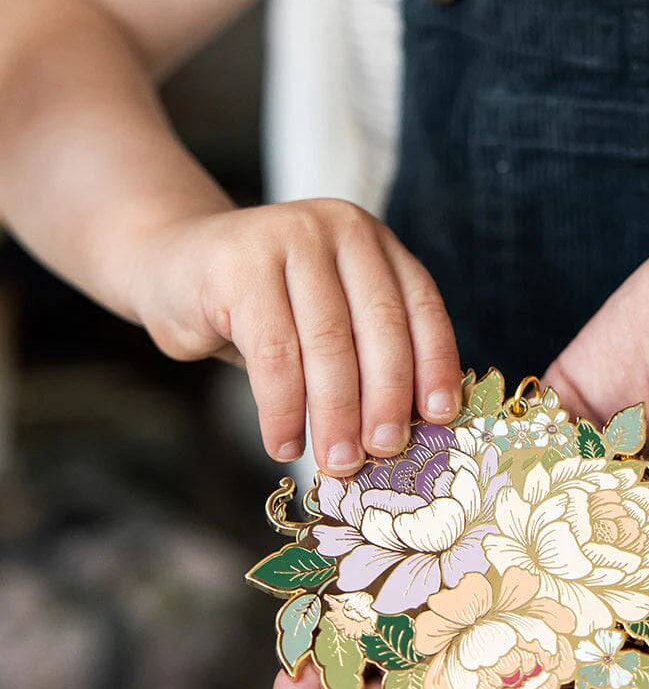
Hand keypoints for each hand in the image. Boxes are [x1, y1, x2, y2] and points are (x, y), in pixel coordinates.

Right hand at [128, 199, 461, 472]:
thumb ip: (364, 352)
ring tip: (337, 462)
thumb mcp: (324, 318)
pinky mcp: (238, 265)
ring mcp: (288, 237)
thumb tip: (408, 430)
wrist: (169, 266)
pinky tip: (283, 444)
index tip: (439, 418)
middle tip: (383, 454)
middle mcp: (339, 227)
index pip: (420, 306)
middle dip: (385, 400)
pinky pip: (273, 354)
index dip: (435, 364)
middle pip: (378, 327)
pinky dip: (282, 410)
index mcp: (373, 242)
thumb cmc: (259, 310)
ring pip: (326, 344)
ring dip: (336, 414)